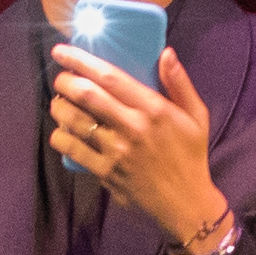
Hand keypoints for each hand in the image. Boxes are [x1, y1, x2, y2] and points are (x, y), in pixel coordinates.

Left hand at [47, 35, 227, 252]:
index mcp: (154, 109)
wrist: (186, 203)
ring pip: (73, 120)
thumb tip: (165, 52)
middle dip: (65, 81)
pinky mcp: (106, 172)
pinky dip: (60, 137)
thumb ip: (179, 83)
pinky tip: (62, 132)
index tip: (62, 51)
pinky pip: (72, 149)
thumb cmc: (190, 156)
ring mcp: (116, 151)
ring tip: (59, 103)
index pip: (109, 76)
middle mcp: (132, 127)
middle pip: (85, 94)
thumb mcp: (196, 116)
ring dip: (59, 107)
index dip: (80, 60)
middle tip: (61, 79)